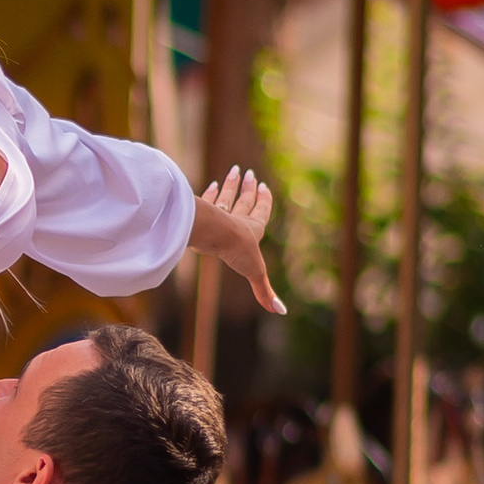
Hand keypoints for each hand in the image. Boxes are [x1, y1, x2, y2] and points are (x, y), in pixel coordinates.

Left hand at [190, 165, 286, 314]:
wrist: (214, 234)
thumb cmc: (237, 251)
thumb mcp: (255, 272)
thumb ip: (264, 292)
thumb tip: (281, 312)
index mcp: (252, 229)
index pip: (260, 211)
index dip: (263, 200)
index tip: (264, 186)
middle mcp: (237, 219)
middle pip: (243, 200)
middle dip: (247, 188)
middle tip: (249, 173)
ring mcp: (219, 214)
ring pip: (226, 196)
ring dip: (230, 185)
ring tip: (233, 171)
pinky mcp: (203, 212)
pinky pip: (207, 199)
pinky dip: (209, 193)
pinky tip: (210, 185)